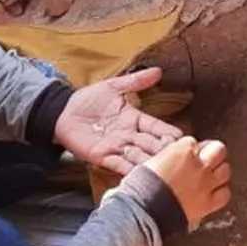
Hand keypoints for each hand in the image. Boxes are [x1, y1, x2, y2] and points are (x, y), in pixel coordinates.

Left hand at [54, 68, 183, 174]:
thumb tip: (158, 71)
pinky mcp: (103, 156)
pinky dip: (130, 170)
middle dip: (164, 151)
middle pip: (151, 145)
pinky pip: (119, 164)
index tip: (183, 138)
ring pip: (139, 156)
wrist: (63, 111)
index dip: (168, 133)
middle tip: (180, 157)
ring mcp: (117, 147)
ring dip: (151, 163)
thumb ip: (135, 81)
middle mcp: (129, 135)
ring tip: (164, 168)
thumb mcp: (113, 86)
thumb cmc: (88, 99)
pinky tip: (142, 175)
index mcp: (134, 119)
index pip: (156, 127)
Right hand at [143, 137, 231, 229]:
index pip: (192, 142)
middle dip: (213, 152)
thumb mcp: (150, 163)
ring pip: (225, 170)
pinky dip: (221, 193)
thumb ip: (166, 158)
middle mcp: (198, 164)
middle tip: (207, 158)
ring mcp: (205, 184)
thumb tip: (170, 160)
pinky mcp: (208, 203)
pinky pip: (224, 194)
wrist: (143, 210)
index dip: (189, 149)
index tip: (185, 155)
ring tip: (212, 176)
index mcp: (182, 151)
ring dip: (219, 172)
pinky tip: (214, 193)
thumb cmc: (140, 187)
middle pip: (218, 149)